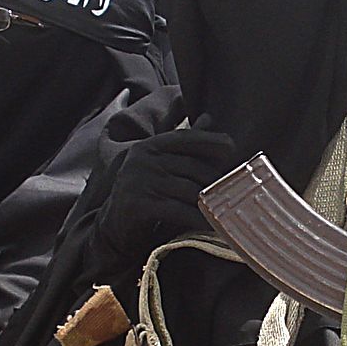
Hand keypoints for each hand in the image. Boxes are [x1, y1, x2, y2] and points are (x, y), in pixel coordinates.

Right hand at [90, 127, 238, 277]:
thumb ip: (184, 144)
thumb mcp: (160, 165)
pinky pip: (180, 210)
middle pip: (193, 167)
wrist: (114, 227)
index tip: (232, 146)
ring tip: (225, 212)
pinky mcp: (140, 204)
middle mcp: (142, 159)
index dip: (210, 140)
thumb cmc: (145, 194)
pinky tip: (210, 226)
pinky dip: (198, 219)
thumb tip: (208, 118)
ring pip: (190, 190)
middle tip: (232, 194)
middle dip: (215, 182)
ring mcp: (140, 181)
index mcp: (149, 146)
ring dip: (210, 204)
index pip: (186, 138)